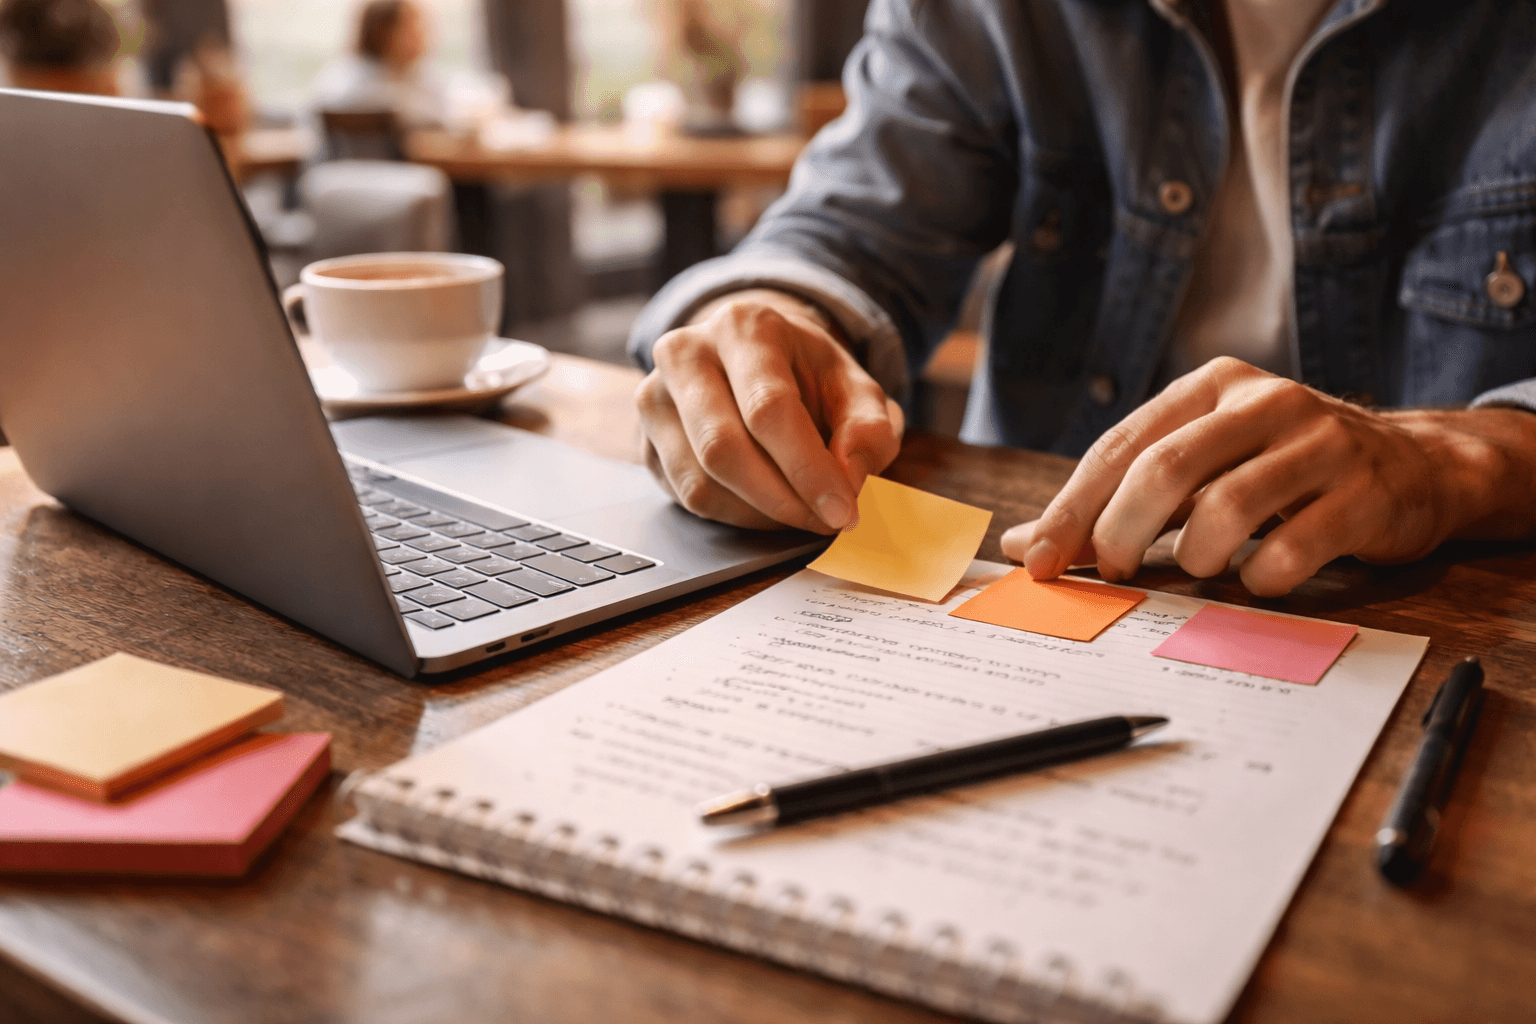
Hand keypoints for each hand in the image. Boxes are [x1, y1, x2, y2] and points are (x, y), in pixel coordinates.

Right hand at [636, 290, 904, 532]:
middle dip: (783, 500)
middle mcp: (686, 354)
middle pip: (724, 448)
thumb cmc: (806, 375)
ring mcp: (655, 398)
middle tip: (825, 522)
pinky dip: (736, 516)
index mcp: (744, 327)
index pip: (768, 408)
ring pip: (700, 482)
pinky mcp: (645, 440)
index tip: (842, 512)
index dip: (808, 470)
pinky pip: (687, 497)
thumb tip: (849, 478)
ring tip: (802, 513)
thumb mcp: (854, 387)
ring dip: (760, 515)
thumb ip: (868, 428)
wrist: (754, 360)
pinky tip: (769, 507)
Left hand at [1001, 357, 1535, 595]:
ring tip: (1202, 566)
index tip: (1040, 560)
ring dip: (1197, 556)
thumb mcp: (1200, 468)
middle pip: (1166, 469)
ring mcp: (1320, 443)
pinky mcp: (1366, 493)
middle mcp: (1264, 401)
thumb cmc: (1281, 469)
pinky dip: (1261, 578)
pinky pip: (1293, 548)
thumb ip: (1115, 500)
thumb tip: (1025, 544)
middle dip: (1122, 532)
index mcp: (1210, 387)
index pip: (1120, 447)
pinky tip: (1261, 578)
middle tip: (1114, 572)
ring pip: (1228, 508)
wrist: (1413, 466)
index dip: (1073, 509)